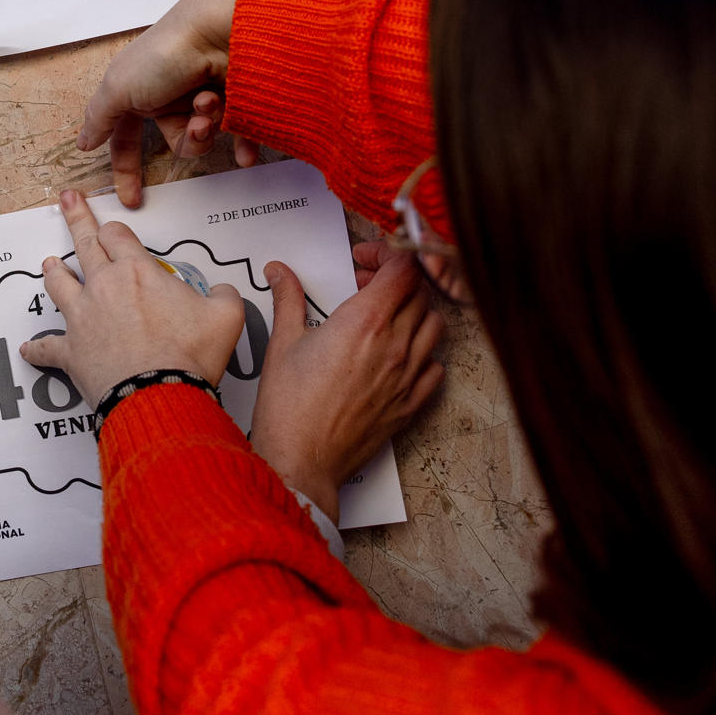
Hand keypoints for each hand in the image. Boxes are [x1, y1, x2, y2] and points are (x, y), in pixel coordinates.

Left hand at [18, 190, 246, 405]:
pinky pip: (46, 348)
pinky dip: (36, 349)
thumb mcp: (225, 317)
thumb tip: (223, 291)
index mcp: (137, 272)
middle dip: (76, 219)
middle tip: (67, 200)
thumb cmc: (189, 355)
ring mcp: (82, 318)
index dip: (113, 227)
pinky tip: (27, 349)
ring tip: (48, 263)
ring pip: (58, 285)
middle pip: (84, 245)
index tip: (109, 221)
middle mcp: (104, 287)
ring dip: (53, 272)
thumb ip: (224, 296)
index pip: (118, 235)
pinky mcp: (70, 352)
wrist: (158, 395)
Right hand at [75, 0, 261, 205]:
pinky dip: (241, 143)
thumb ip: (99, 117)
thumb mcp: (118, 87)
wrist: (219, 30)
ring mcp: (203, 93)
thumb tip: (83, 141)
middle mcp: (171, 93)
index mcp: (139, 91)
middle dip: (186, 139)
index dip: (126, 167)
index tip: (130, 199)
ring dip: (208, 128)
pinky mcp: (235, 95)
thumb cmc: (165, 54)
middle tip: (196, 125)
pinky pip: (239, 134)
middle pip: (174, 140)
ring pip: (204, 137)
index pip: (126, 136)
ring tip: (213, 104)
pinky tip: (245, 151)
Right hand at [248, 241, 445, 519]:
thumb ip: (288, 298)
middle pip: (419, 291)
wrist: (302, 461)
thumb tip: (279, 270)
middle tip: (364, 284)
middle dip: (395, 278)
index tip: (362, 259)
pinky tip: (398, 355)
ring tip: (385, 316)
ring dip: (414, 311)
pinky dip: (424, 352)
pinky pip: (437, 367)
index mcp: (364, 322)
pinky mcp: (411, 404)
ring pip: (435, 325)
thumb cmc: (288, 407)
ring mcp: (408, 375)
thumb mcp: (282, 343)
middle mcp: (395, 345)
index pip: (402, 268)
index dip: (386, 254)